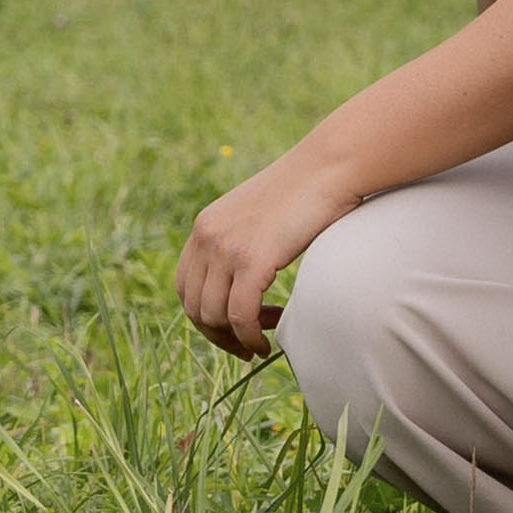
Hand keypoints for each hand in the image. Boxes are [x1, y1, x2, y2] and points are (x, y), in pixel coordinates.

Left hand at [174, 148, 361, 356]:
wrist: (328, 168)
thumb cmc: (304, 192)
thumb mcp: (256, 216)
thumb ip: (240, 242)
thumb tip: (243, 280)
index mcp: (204, 226)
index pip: (184, 286)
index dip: (203, 315)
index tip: (230, 328)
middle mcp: (207, 237)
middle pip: (194, 306)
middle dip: (217, 335)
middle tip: (246, 345)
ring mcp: (227, 248)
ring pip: (213, 316)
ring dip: (236, 339)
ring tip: (262, 341)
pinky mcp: (252, 260)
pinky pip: (240, 316)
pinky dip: (250, 337)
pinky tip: (267, 342)